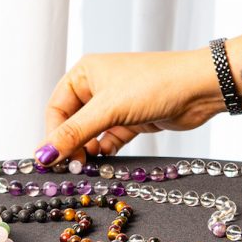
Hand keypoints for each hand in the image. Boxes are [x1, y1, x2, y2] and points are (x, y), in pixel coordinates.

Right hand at [36, 48, 223, 164]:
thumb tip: (42, 156)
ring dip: (87, 151)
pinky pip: (109, 139)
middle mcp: (98, 86)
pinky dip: (105, 151)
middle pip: (72, 122)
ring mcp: (116, 104)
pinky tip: (104, 160)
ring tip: (88, 166)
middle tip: (72, 168)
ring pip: (91, 133)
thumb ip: (74, 133)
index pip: (56, 108)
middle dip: (70, 145)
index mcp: (85, 73)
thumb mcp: (108, 110)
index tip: (53, 161)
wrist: (199, 89)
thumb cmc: (154, 85)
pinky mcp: (132, 120)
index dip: (53, 134)